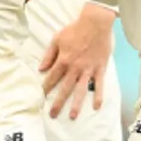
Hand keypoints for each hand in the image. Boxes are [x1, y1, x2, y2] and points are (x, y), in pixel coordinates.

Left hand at [40, 4, 114, 118]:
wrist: (95, 24)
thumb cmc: (75, 30)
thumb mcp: (57, 39)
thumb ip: (49, 55)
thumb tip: (41, 68)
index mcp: (63, 60)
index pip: (52, 77)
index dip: (46, 88)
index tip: (41, 97)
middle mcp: (75, 68)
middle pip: (65, 88)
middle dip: (58, 103)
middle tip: (52, 114)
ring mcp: (88, 70)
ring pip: (81, 91)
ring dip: (76, 105)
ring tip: (72, 116)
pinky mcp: (100, 69)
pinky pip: (99, 85)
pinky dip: (98, 96)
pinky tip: (96, 107)